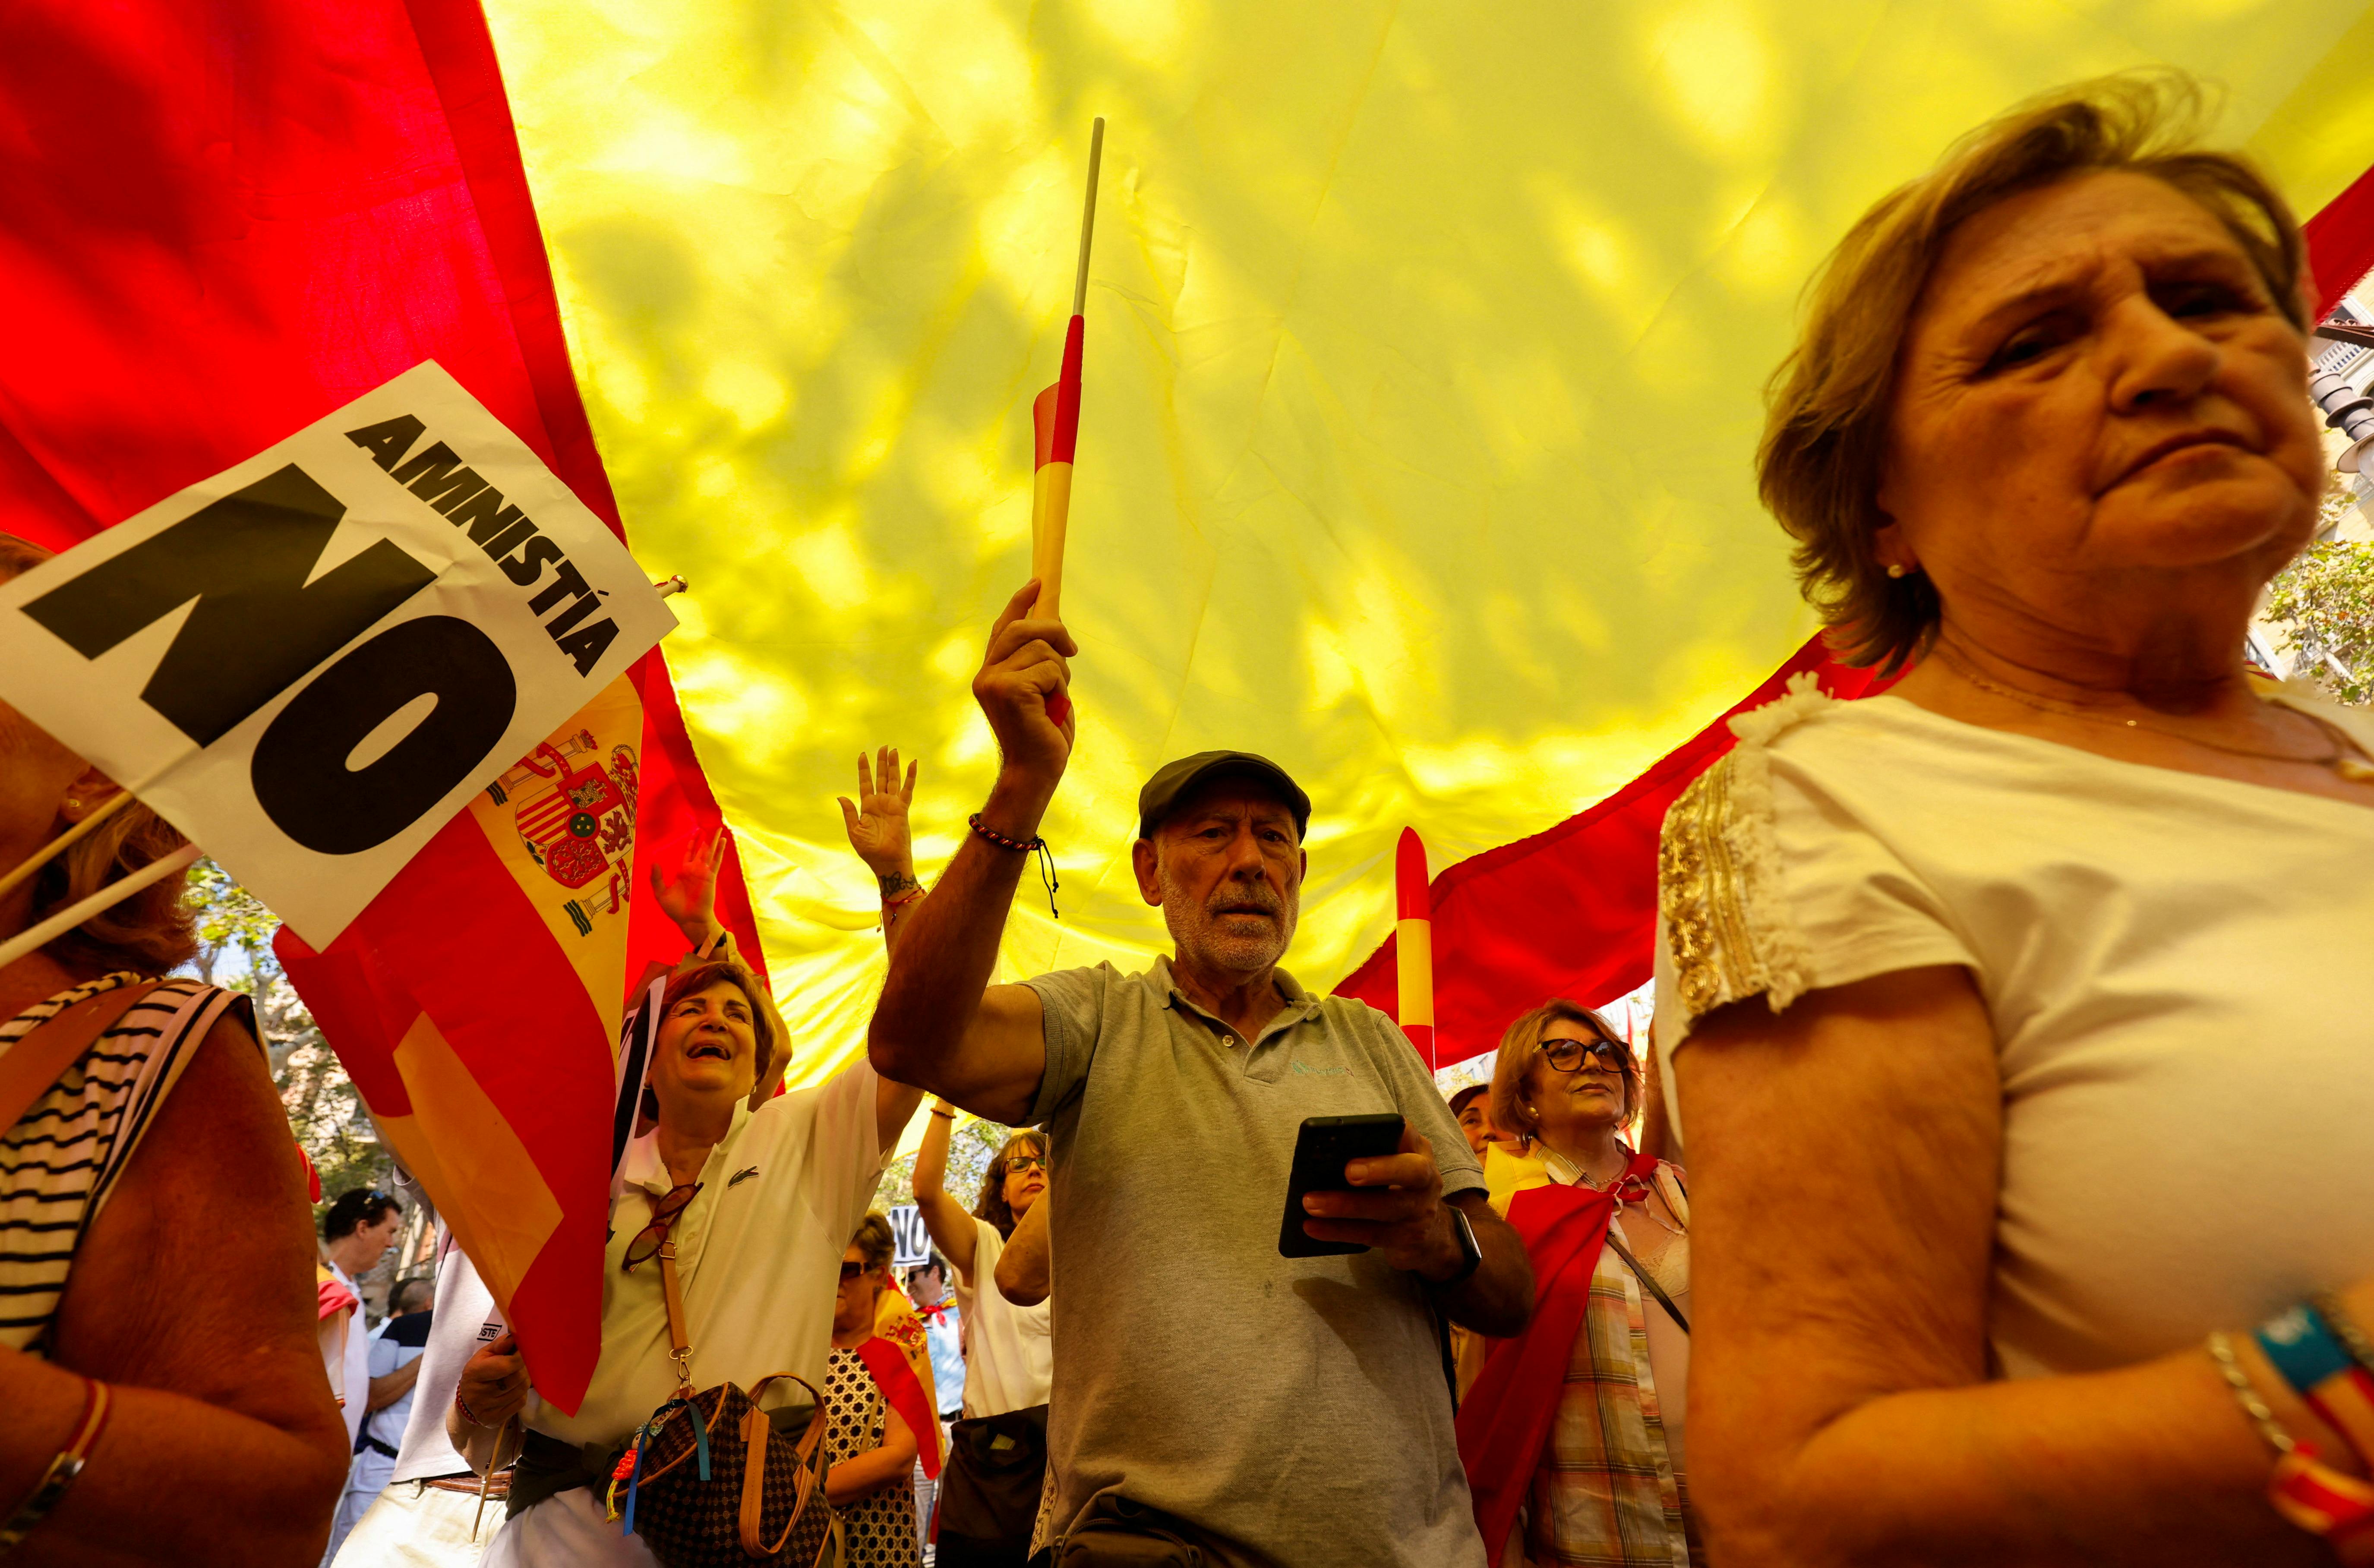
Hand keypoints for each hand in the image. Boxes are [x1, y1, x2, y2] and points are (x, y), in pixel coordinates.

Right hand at [456, 1332, 529, 1428]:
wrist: (468, 1401)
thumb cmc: (479, 1372)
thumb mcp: (484, 1355)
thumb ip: (499, 1345)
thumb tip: (514, 1337)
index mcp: (474, 1372)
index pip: (508, 1365)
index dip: (521, 1356)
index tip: (523, 1351)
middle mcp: (478, 1393)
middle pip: (517, 1378)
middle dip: (524, 1368)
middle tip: (522, 1364)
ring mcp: (485, 1409)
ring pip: (521, 1390)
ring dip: (524, 1380)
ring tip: (518, 1375)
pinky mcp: (493, 1420)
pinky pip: (520, 1403)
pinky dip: (522, 1394)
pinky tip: (514, 1389)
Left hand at [651, 822, 724, 947]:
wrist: (690, 920)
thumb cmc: (676, 910)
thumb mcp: (660, 893)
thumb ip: (656, 877)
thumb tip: (653, 861)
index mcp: (684, 872)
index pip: (689, 853)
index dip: (692, 842)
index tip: (696, 832)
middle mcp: (694, 870)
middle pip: (701, 849)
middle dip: (704, 838)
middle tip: (707, 827)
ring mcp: (703, 872)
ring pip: (710, 852)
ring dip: (714, 840)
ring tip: (719, 829)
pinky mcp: (710, 877)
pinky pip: (716, 861)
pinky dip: (719, 851)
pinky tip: (722, 841)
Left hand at [837, 746, 917, 879]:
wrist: (887, 862)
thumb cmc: (870, 851)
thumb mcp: (855, 832)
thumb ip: (849, 813)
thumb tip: (841, 796)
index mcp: (867, 807)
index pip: (865, 783)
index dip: (864, 769)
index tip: (862, 755)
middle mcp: (880, 803)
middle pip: (881, 777)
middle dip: (881, 762)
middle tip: (883, 747)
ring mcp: (892, 805)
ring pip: (893, 780)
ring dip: (893, 765)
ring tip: (893, 750)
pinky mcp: (902, 809)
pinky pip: (907, 789)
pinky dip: (910, 776)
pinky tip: (913, 763)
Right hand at [971, 581, 1075, 814]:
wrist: (1034, 773)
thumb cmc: (1043, 736)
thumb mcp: (1042, 691)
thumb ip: (1039, 663)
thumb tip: (1054, 630)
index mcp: (991, 673)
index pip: (1004, 627)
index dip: (1020, 603)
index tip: (1037, 583)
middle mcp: (986, 674)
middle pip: (1024, 628)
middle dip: (1055, 633)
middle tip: (1073, 651)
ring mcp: (994, 681)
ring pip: (1043, 649)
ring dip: (1061, 673)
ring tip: (1055, 700)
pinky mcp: (1010, 690)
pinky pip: (1050, 669)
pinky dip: (1060, 689)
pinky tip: (1052, 710)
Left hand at [1298, 1126, 1462, 1280]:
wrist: (1432, 1234)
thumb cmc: (1399, 1187)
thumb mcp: (1395, 1164)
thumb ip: (1372, 1154)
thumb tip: (1324, 1153)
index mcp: (1419, 1152)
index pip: (1409, 1135)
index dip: (1390, 1131)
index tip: (1363, 1130)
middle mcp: (1428, 1180)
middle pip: (1411, 1172)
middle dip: (1379, 1170)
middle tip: (1348, 1171)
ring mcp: (1421, 1212)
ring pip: (1386, 1209)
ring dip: (1345, 1206)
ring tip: (1310, 1203)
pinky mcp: (1408, 1239)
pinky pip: (1371, 1235)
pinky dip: (1338, 1231)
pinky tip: (1313, 1227)